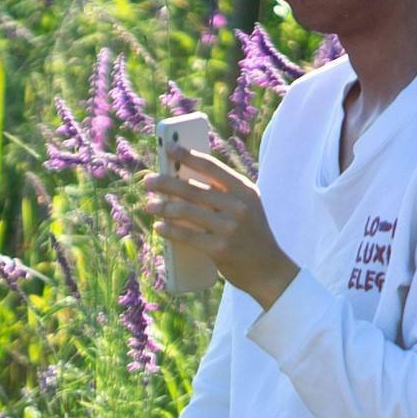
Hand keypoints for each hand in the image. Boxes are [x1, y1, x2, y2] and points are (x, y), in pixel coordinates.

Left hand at [146, 150, 296, 309]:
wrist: (269, 269)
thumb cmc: (250, 234)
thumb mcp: (246, 206)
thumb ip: (222, 192)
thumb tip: (182, 179)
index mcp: (245, 189)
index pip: (211, 166)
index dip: (187, 155)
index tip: (168, 147)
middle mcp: (238, 206)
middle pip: (192, 189)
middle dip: (165, 183)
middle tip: (148, 181)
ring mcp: (229, 228)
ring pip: (186, 211)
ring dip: (163, 207)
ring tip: (149, 205)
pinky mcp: (219, 249)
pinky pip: (187, 235)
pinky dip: (169, 230)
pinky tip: (159, 227)